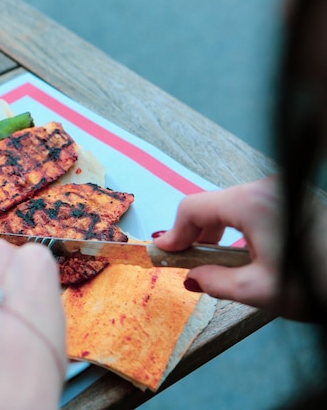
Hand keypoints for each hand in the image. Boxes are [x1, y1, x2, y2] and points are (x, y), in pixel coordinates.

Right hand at [153, 177, 308, 318]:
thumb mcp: (259, 290)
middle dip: (195, 234)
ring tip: (216, 262)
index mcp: (254, 203)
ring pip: (231, 204)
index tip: (166, 253)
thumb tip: (192, 277)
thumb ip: (214, 282)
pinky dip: (237, 227)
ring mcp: (283, 189)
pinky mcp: (294, 197)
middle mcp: (267, 187)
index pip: (194, 207)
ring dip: (216, 231)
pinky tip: (241, 252)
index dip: (174, 232)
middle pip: (212, 203)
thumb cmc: (320, 283)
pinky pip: (251, 207)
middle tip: (188, 262)